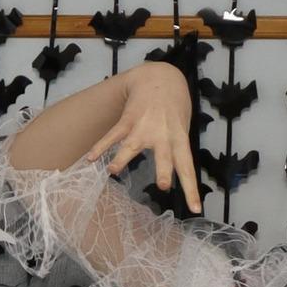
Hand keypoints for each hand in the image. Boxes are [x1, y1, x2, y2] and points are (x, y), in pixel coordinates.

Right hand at [78, 60, 201, 212]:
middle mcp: (162, 135)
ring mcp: (143, 127)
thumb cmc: (174, 107)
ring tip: (113, 171)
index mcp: (179, 139)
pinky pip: (113, 135)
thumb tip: (170, 173)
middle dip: (164, 171)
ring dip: (122, 158)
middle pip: (165, 156)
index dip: (191, 190)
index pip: (188, 169)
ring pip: (133, 145)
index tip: (196, 209)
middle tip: (163, 186)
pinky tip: (90, 158)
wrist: (160, 77)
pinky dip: (101, 146)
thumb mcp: (182, 128)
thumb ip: (176, 149)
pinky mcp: (128, 120)